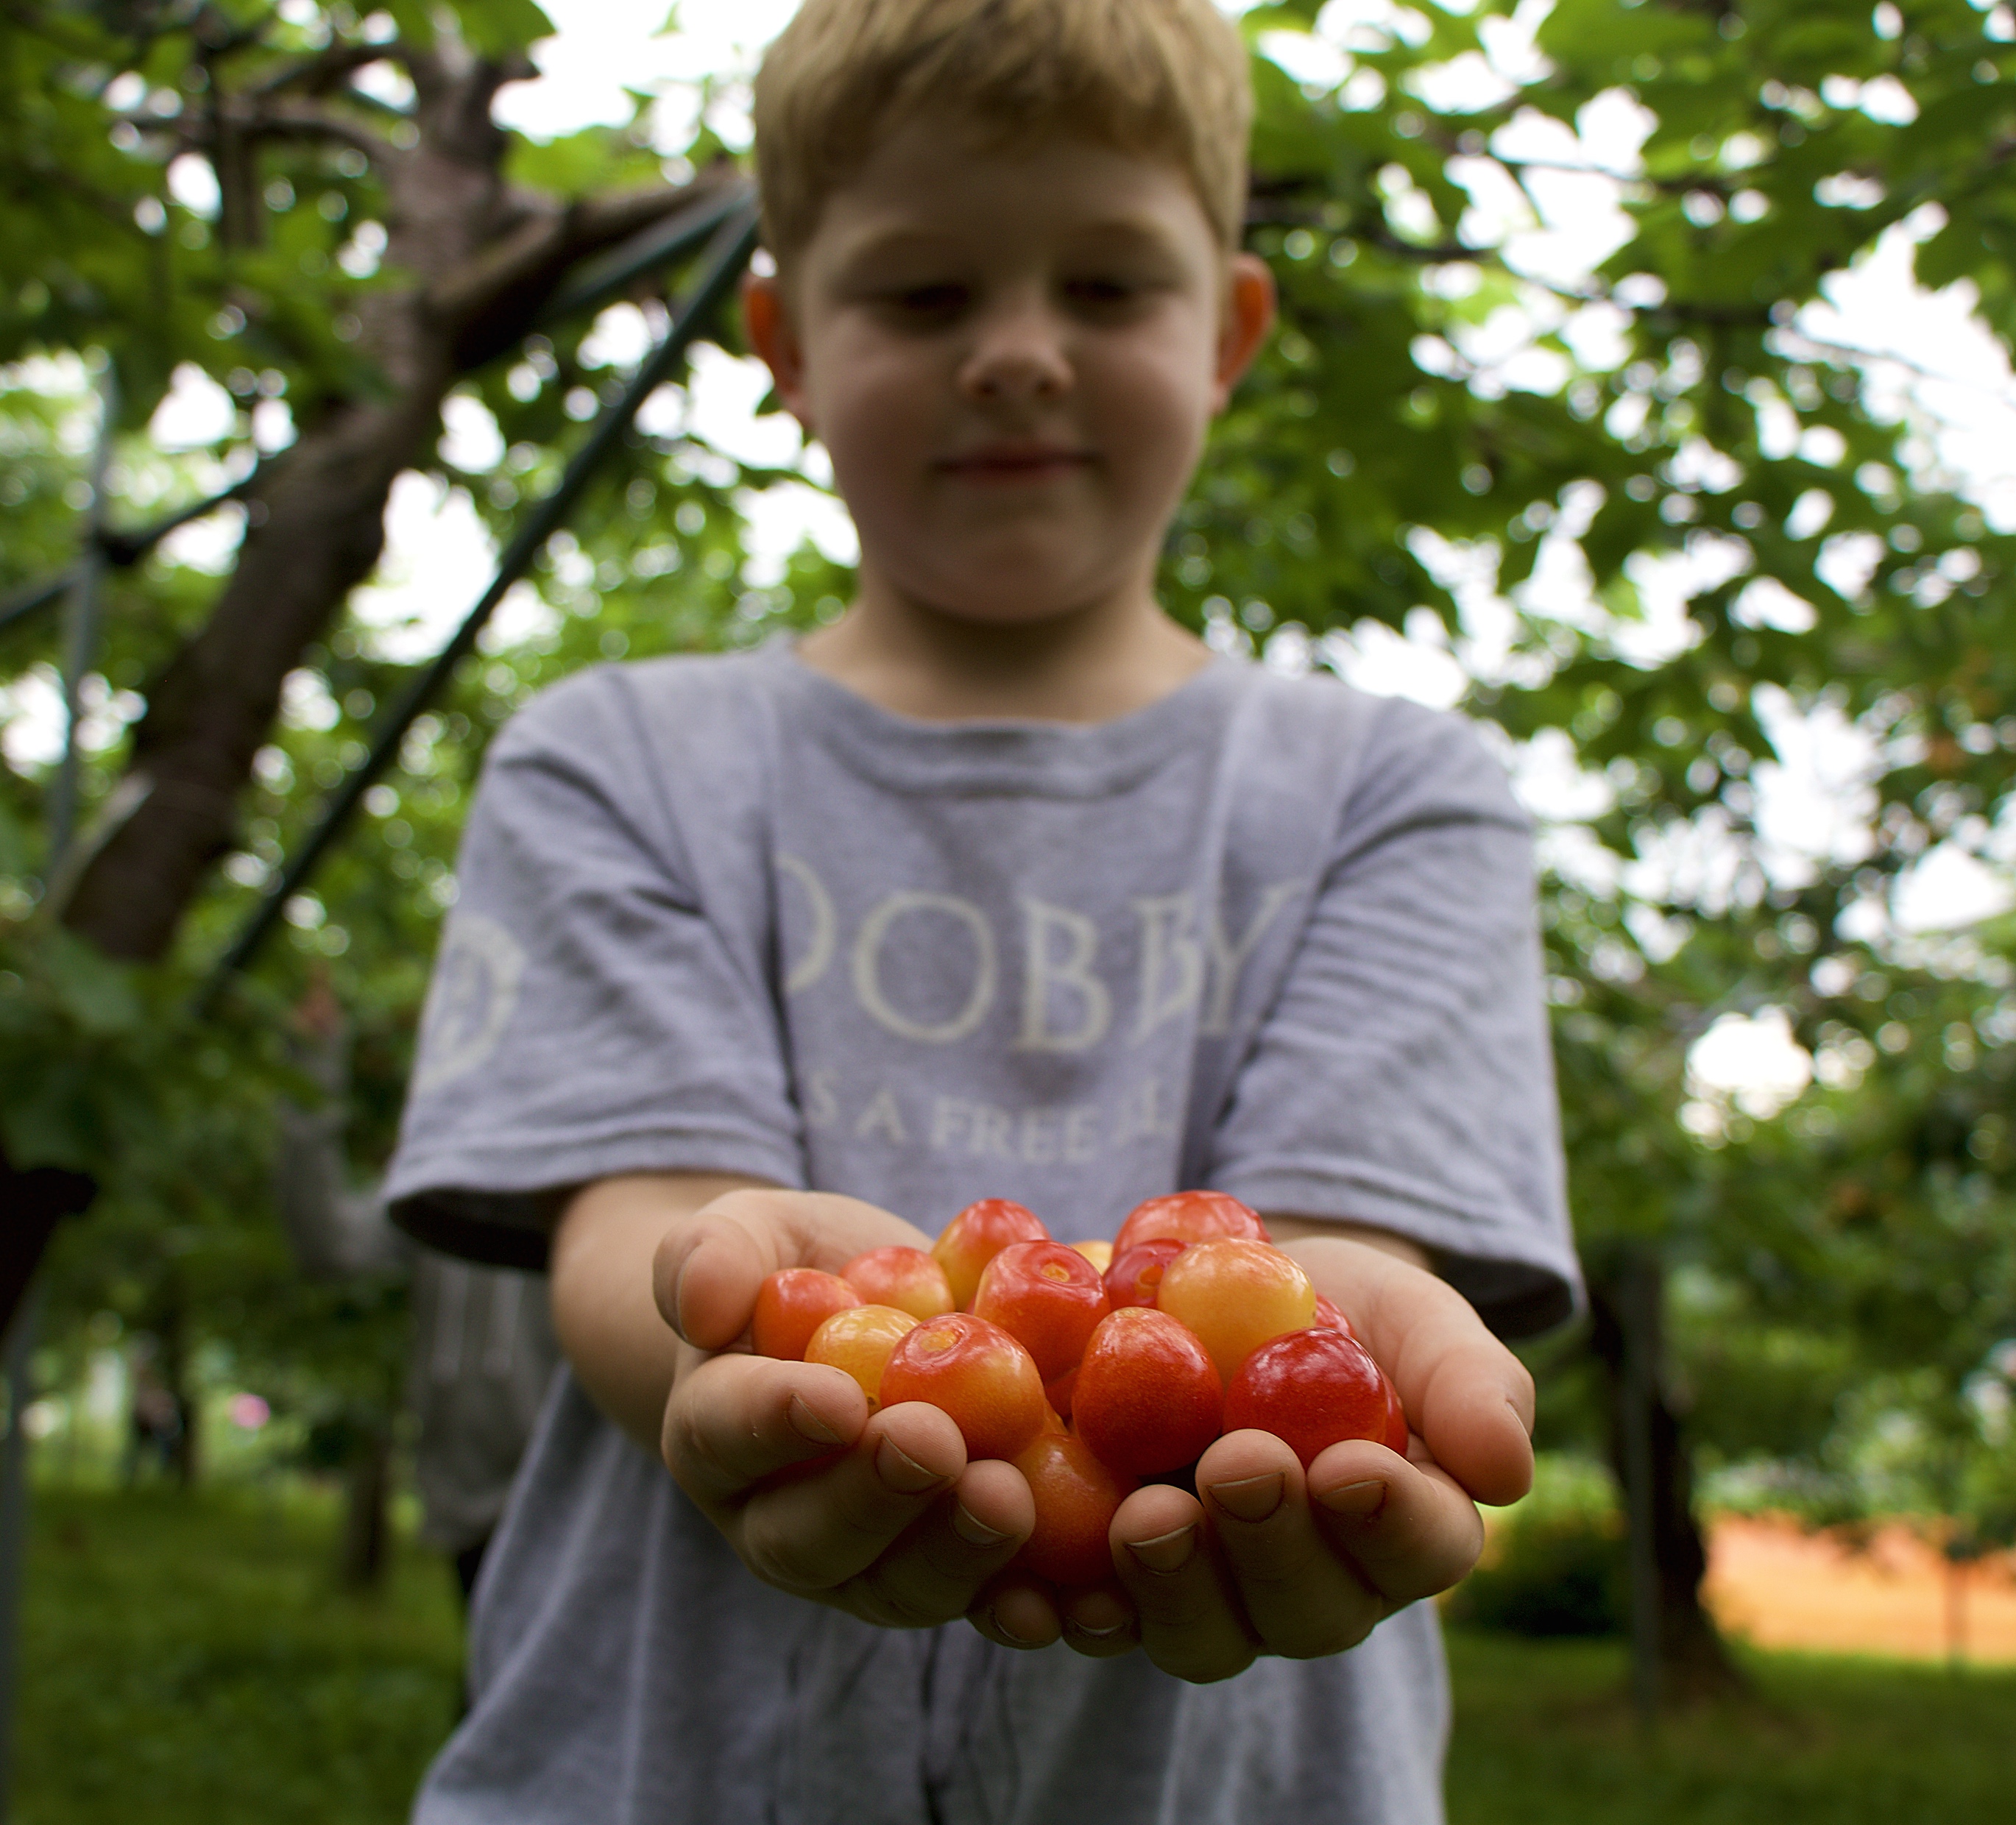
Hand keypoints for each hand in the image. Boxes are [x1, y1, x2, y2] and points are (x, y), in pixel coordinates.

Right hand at [653, 1187, 1037, 1632]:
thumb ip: (710, 1253)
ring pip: (904, 1585)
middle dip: (877, 1498)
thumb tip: (703, 1302)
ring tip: (1009, 1498)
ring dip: (958, 1552)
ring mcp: (873, 1560)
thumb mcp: (743, 1233)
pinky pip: (992, 1596)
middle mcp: (783, 1521)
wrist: (868, 1309)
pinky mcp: (959, 1566)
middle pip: (814, 1540)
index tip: (837, 1399)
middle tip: (936, 1446)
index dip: (778, 1422)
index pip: (729, 1435)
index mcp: (718, 1438)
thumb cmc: (790, 1267)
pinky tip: (1084, 1591)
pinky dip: (1036, 1598)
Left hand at [970, 1233, 1534, 1677]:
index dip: (1388, 1521)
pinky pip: (1086, 1619)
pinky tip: (1029, 1590)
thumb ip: (1468, 1382)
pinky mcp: (1108, 1580)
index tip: (1347, 1466)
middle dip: (1270, 1545)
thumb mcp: (1412, 1316)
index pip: (1418, 1548)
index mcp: (1401, 1526)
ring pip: (1200, 1634)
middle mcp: (1309, 1584)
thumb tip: (1506, 1473)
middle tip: (1236, 1466)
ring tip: (1144, 1514)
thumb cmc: (1335, 1307)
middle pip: (1304, 1610)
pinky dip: (1057, 1612)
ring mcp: (1206, 1592)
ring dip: (1173, 1586)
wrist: (1205, 1286)